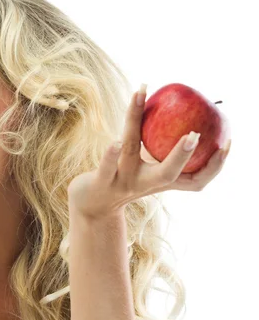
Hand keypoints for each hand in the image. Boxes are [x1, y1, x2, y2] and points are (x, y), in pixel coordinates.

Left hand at [67, 84, 231, 219]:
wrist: (92, 204)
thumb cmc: (124, 176)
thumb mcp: (147, 164)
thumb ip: (164, 147)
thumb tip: (185, 115)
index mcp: (161, 180)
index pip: (196, 179)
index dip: (214, 165)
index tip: (227, 142)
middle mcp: (145, 183)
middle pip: (169, 174)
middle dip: (183, 156)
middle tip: (195, 135)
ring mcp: (123, 183)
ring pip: (132, 160)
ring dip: (135, 138)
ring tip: (143, 118)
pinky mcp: (101, 183)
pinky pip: (107, 167)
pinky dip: (110, 155)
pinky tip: (115, 141)